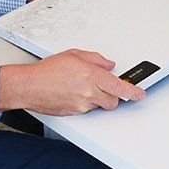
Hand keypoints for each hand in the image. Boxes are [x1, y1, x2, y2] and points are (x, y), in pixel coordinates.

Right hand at [0, 50, 145, 114]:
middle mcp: (88, 92)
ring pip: (99, 106)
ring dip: (97, 99)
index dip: (133, 92)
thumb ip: (96, 59)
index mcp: (92, 76)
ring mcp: (81, 105)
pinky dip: (85, 102)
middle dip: (113, 96)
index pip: (120, 88)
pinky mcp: (74, 112)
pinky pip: (86, 109)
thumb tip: (108, 65)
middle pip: (113, 101)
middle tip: (105, 87)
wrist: (28, 85)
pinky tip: (73, 93)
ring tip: (82, 87)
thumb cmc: (47, 70)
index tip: (140, 94)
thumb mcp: (74, 55)